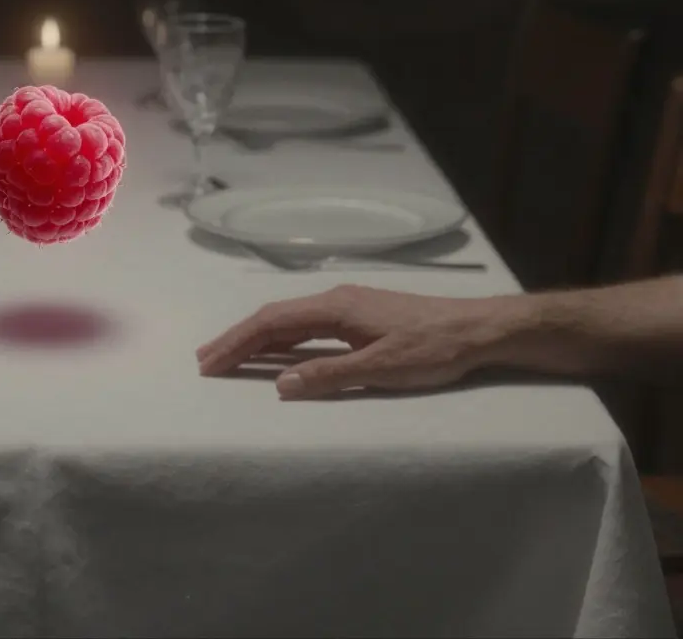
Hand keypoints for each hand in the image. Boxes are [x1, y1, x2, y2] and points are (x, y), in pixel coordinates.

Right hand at [196, 284, 528, 399]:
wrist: (479, 330)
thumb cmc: (434, 349)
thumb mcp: (382, 368)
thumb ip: (330, 376)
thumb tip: (281, 384)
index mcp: (335, 307)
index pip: (271, 323)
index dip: (237, 343)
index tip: (210, 363)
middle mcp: (335, 300)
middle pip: (273, 319)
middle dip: (237, 339)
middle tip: (205, 361)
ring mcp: (348, 307)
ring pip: (290, 322)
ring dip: (257, 340)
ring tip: (229, 358)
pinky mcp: (360, 318)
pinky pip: (307, 327)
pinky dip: (282, 341)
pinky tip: (276, 355)